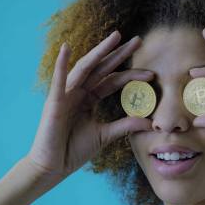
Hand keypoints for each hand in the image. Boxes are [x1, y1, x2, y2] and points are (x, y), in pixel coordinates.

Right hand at [25, 31, 152, 183]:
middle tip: (139, 40)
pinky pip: (59, 81)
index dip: (131, 75)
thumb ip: (125, 126)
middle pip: (102, 68)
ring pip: (85, 68)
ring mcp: (65, 95)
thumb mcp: (105, 136)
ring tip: (115, 37)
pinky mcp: (53, 103)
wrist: (52, 167)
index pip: (113, 81)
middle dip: (119, 53)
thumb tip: (150, 123)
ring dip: (99, 51)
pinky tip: (66, 49)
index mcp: (88, 99)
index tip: (152, 73)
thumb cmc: (73, 150)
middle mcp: (78, 92)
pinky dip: (61, 64)